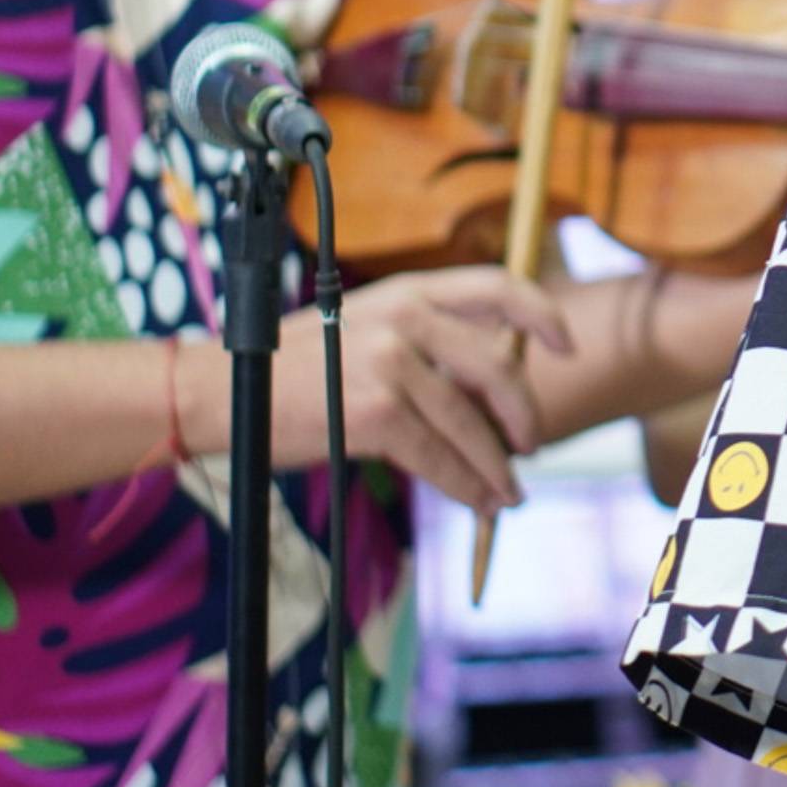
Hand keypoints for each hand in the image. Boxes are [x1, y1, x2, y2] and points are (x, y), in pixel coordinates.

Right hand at [263, 268, 571, 510]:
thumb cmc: (291, 367)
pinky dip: (465, 484)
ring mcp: (392, 365)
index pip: (498, 287)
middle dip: (523, 415)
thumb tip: (488, 385)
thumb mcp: (362, 328)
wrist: (220, 392)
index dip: (543, 315)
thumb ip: (423, 341)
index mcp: (408, 291)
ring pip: (471, 424)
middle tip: (529, 445)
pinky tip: (478, 499)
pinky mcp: (377, 413)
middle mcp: (407, 320)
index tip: (566, 346)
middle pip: (498, 368)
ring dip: (496, 466)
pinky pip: (440, 457)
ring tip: (507, 492)